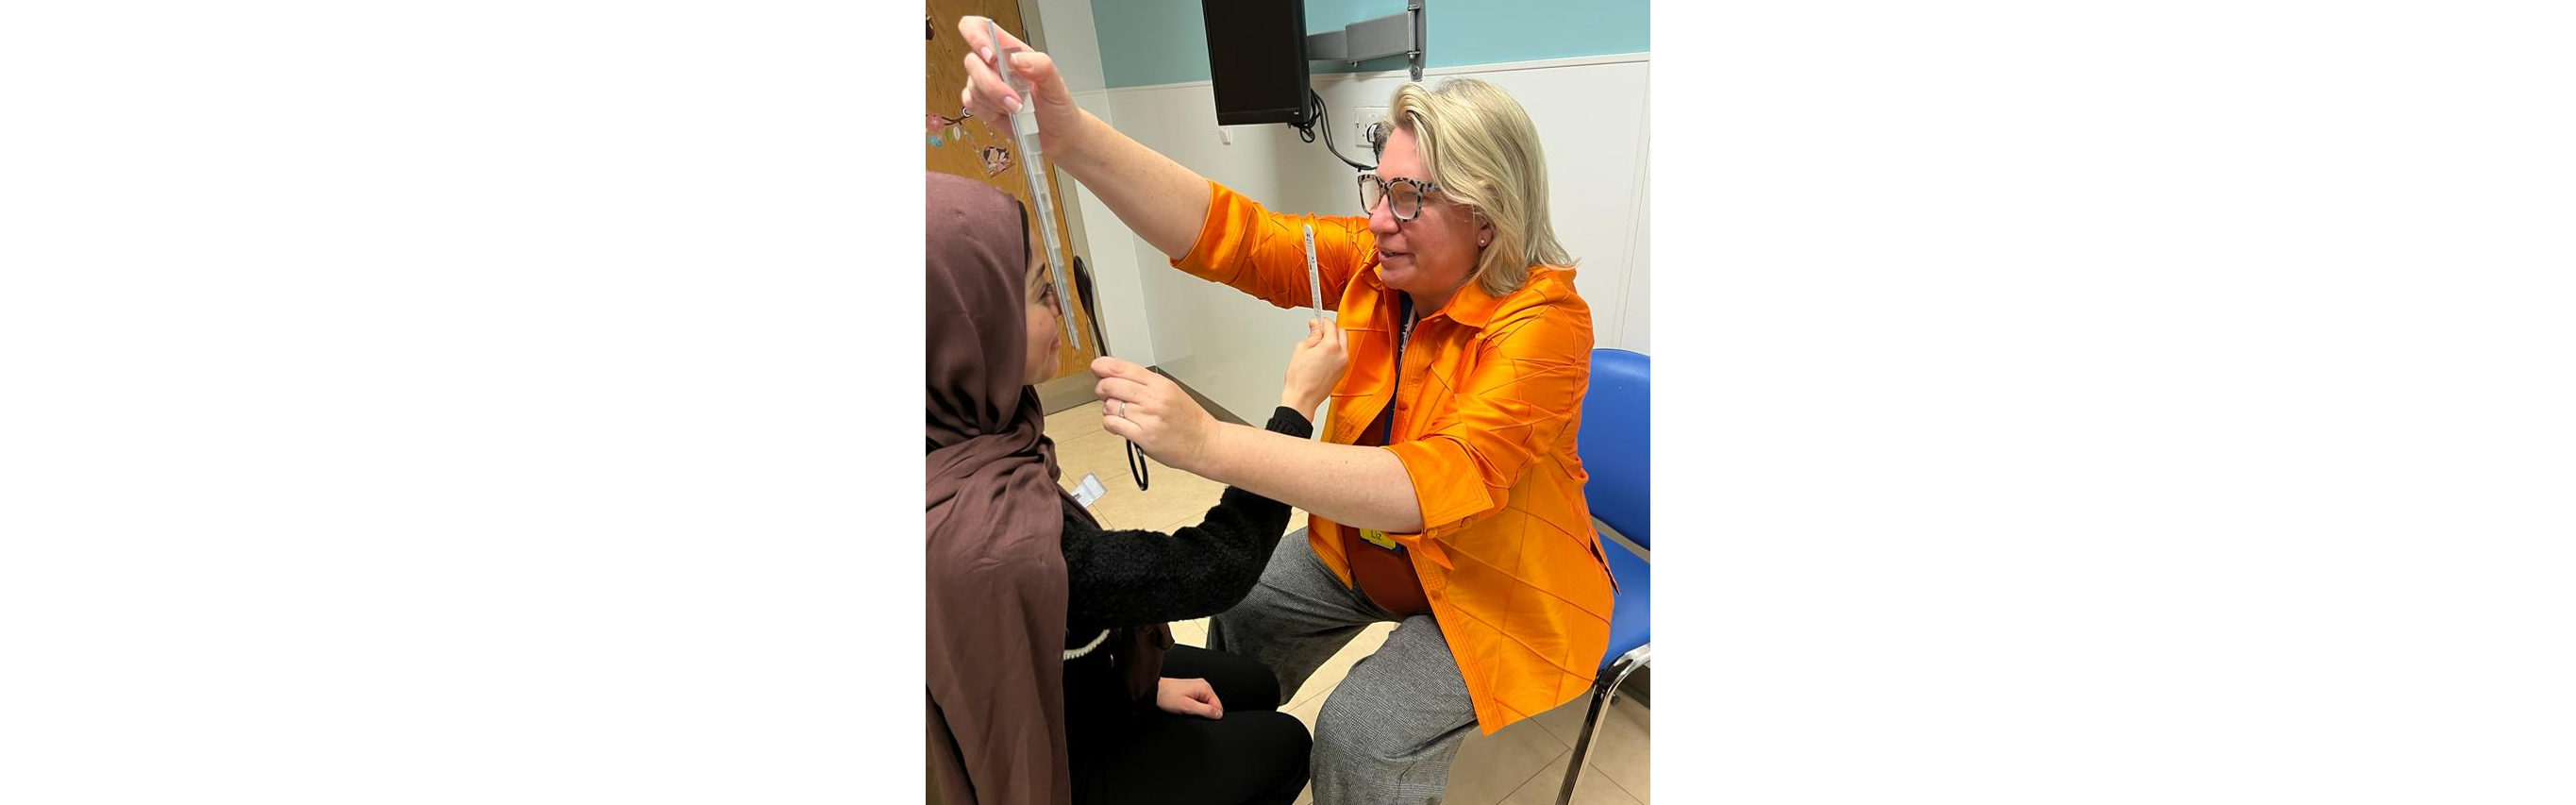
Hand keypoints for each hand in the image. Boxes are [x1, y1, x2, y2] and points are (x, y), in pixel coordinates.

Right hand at [954, 16, 1085, 157]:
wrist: (1058, 135)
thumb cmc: (1057, 105)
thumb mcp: (1056, 83)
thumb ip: (1041, 66)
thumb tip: (1016, 59)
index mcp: (1011, 51)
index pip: (982, 29)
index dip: (976, 36)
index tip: (991, 56)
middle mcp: (996, 66)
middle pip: (972, 61)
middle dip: (992, 84)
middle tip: (1015, 100)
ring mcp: (987, 85)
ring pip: (972, 86)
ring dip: (994, 101)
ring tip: (1018, 110)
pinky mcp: (983, 105)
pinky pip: (970, 103)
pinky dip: (986, 111)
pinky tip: (1004, 114)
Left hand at [1094, 357, 1220, 472]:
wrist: (1205, 442)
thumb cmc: (1188, 419)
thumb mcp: (1170, 392)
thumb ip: (1144, 384)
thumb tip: (1113, 377)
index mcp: (1160, 384)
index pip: (1124, 368)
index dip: (1104, 366)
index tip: (1096, 367)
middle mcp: (1154, 398)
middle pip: (1111, 385)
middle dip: (1102, 388)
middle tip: (1104, 393)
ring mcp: (1148, 417)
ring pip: (1110, 406)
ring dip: (1108, 409)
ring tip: (1119, 413)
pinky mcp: (1143, 436)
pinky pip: (1113, 424)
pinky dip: (1110, 423)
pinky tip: (1119, 424)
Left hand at [1155, 677, 1223, 719]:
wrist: (1155, 691)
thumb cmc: (1168, 697)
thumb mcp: (1188, 707)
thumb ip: (1206, 711)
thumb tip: (1218, 714)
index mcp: (1205, 688)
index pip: (1218, 706)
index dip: (1210, 715)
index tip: (1199, 716)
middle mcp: (1203, 685)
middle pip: (1213, 704)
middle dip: (1204, 712)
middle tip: (1190, 712)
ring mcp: (1198, 686)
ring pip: (1206, 703)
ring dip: (1198, 709)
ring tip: (1186, 708)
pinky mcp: (1193, 689)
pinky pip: (1200, 701)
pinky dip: (1194, 706)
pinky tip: (1185, 705)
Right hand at [1281, 318, 1349, 418]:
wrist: (1302, 399)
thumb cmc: (1300, 379)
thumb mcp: (1301, 349)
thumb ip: (1312, 335)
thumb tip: (1316, 326)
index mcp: (1331, 346)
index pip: (1331, 325)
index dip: (1322, 321)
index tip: (1316, 322)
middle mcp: (1341, 354)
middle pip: (1342, 332)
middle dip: (1331, 329)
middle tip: (1318, 332)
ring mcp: (1344, 364)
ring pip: (1343, 344)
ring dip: (1334, 340)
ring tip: (1318, 346)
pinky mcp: (1343, 372)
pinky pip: (1342, 355)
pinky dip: (1335, 351)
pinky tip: (1322, 356)